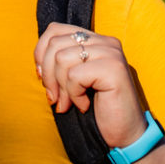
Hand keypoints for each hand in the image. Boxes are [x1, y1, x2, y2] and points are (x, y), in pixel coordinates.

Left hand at [34, 23, 147, 147]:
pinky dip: (74, 94)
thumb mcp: (74, 80)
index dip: (41, 53)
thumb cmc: (97, 107)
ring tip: (69, 103)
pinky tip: (85, 105)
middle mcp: (105, 42)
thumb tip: (38, 65)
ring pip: (62, 58)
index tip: (43, 78)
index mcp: (95, 40)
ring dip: (60, 87)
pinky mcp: (113, 69)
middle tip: (55, 97)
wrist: (126, 133)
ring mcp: (111, 53)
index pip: (55, 30)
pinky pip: (75, 76)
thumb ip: (60, 64)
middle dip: (48, 75)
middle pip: (54, 44)